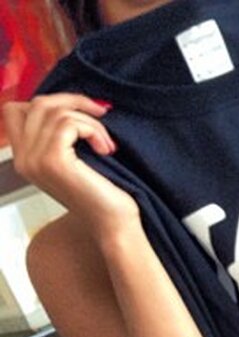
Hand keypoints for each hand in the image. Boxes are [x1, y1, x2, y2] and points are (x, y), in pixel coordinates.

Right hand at [3, 94, 136, 236]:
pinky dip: (93, 130)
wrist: (115, 226)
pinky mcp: (53, 160)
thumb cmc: (103, 196)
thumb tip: (68, 101)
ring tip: (107, 144)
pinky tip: (106, 149)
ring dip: (89, 121)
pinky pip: (69, 123)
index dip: (51, 103)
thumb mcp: (74, 160)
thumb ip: (59, 135)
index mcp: (25, 158)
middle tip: (102, 116)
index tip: (83, 112)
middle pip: (37, 103)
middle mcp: (23, 159)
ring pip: (56, 111)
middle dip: (74, 103)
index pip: (16, 110)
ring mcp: (35, 159)